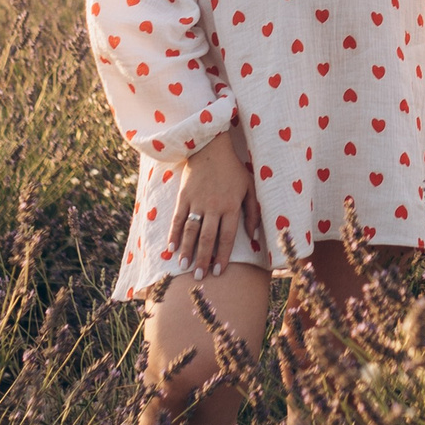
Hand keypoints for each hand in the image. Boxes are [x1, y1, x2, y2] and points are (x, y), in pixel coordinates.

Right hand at [171, 124, 256, 279]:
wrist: (211, 148)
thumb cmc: (233, 170)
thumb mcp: (250, 188)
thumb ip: (253, 212)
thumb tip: (253, 236)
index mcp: (231, 205)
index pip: (227, 236)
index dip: (222, 255)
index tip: (218, 271)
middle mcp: (214, 206)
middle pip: (208, 238)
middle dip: (204, 259)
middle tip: (199, 277)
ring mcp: (197, 201)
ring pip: (191, 231)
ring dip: (187, 250)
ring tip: (184, 266)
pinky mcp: (183, 196)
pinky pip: (177, 219)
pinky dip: (174, 234)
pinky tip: (170, 248)